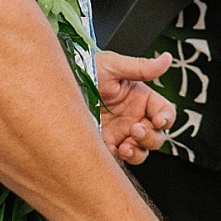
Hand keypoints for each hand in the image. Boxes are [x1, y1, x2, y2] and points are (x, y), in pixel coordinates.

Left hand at [95, 46, 174, 164]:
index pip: (164, 112)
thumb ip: (141, 67)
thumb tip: (166, 59)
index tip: (158, 121)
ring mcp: (120, 134)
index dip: (166, 118)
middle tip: (136, 130)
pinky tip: (113, 150)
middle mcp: (133, 118)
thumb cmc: (84, 70)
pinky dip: (120, 158)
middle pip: (156, 136)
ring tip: (125, 146)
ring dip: (139, 151)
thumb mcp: (113, 66)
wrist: (55, 89)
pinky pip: (120, 160)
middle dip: (150, 137)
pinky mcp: (105, 146)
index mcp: (140, 99)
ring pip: (141, 151)